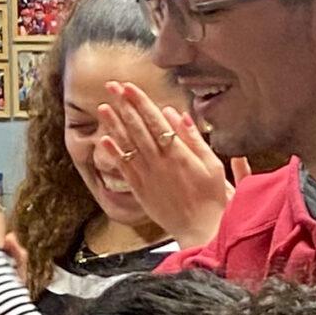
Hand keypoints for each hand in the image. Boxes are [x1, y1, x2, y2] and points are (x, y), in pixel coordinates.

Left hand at [93, 82, 244, 249]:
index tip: (129, 86)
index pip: (155, 121)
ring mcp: (147, 176)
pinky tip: (103, 140)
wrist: (201, 229)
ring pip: (127, 145)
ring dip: (114, 124)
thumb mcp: (211, 163)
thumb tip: (176, 114)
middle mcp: (159, 162)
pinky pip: (123, 168)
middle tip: (111, 86)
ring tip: (103, 107)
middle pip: (138, 128)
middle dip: (124, 105)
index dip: (141, 102)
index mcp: (179, 153)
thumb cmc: (212, 196)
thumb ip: (193, 138)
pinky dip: (113, 153)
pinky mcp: (140, 190)